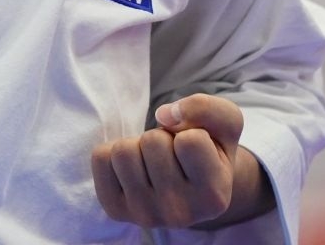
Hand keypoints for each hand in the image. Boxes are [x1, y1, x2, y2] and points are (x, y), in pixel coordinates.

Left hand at [91, 93, 247, 228]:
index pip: (189, 140)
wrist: (187, 186)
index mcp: (213, 197)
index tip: (193, 149)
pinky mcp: (115, 209)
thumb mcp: (225, 124)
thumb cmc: (208, 150)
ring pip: (123, 151)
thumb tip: (164, 115)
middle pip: (152, 142)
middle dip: (161, 137)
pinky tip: (133, 168)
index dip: (190, 132)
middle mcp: (179, 214)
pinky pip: (100, 158)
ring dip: (137, 144)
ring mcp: (144, 215)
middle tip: (171, 154)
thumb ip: (207, 108)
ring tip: (152, 161)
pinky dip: (113, 152)